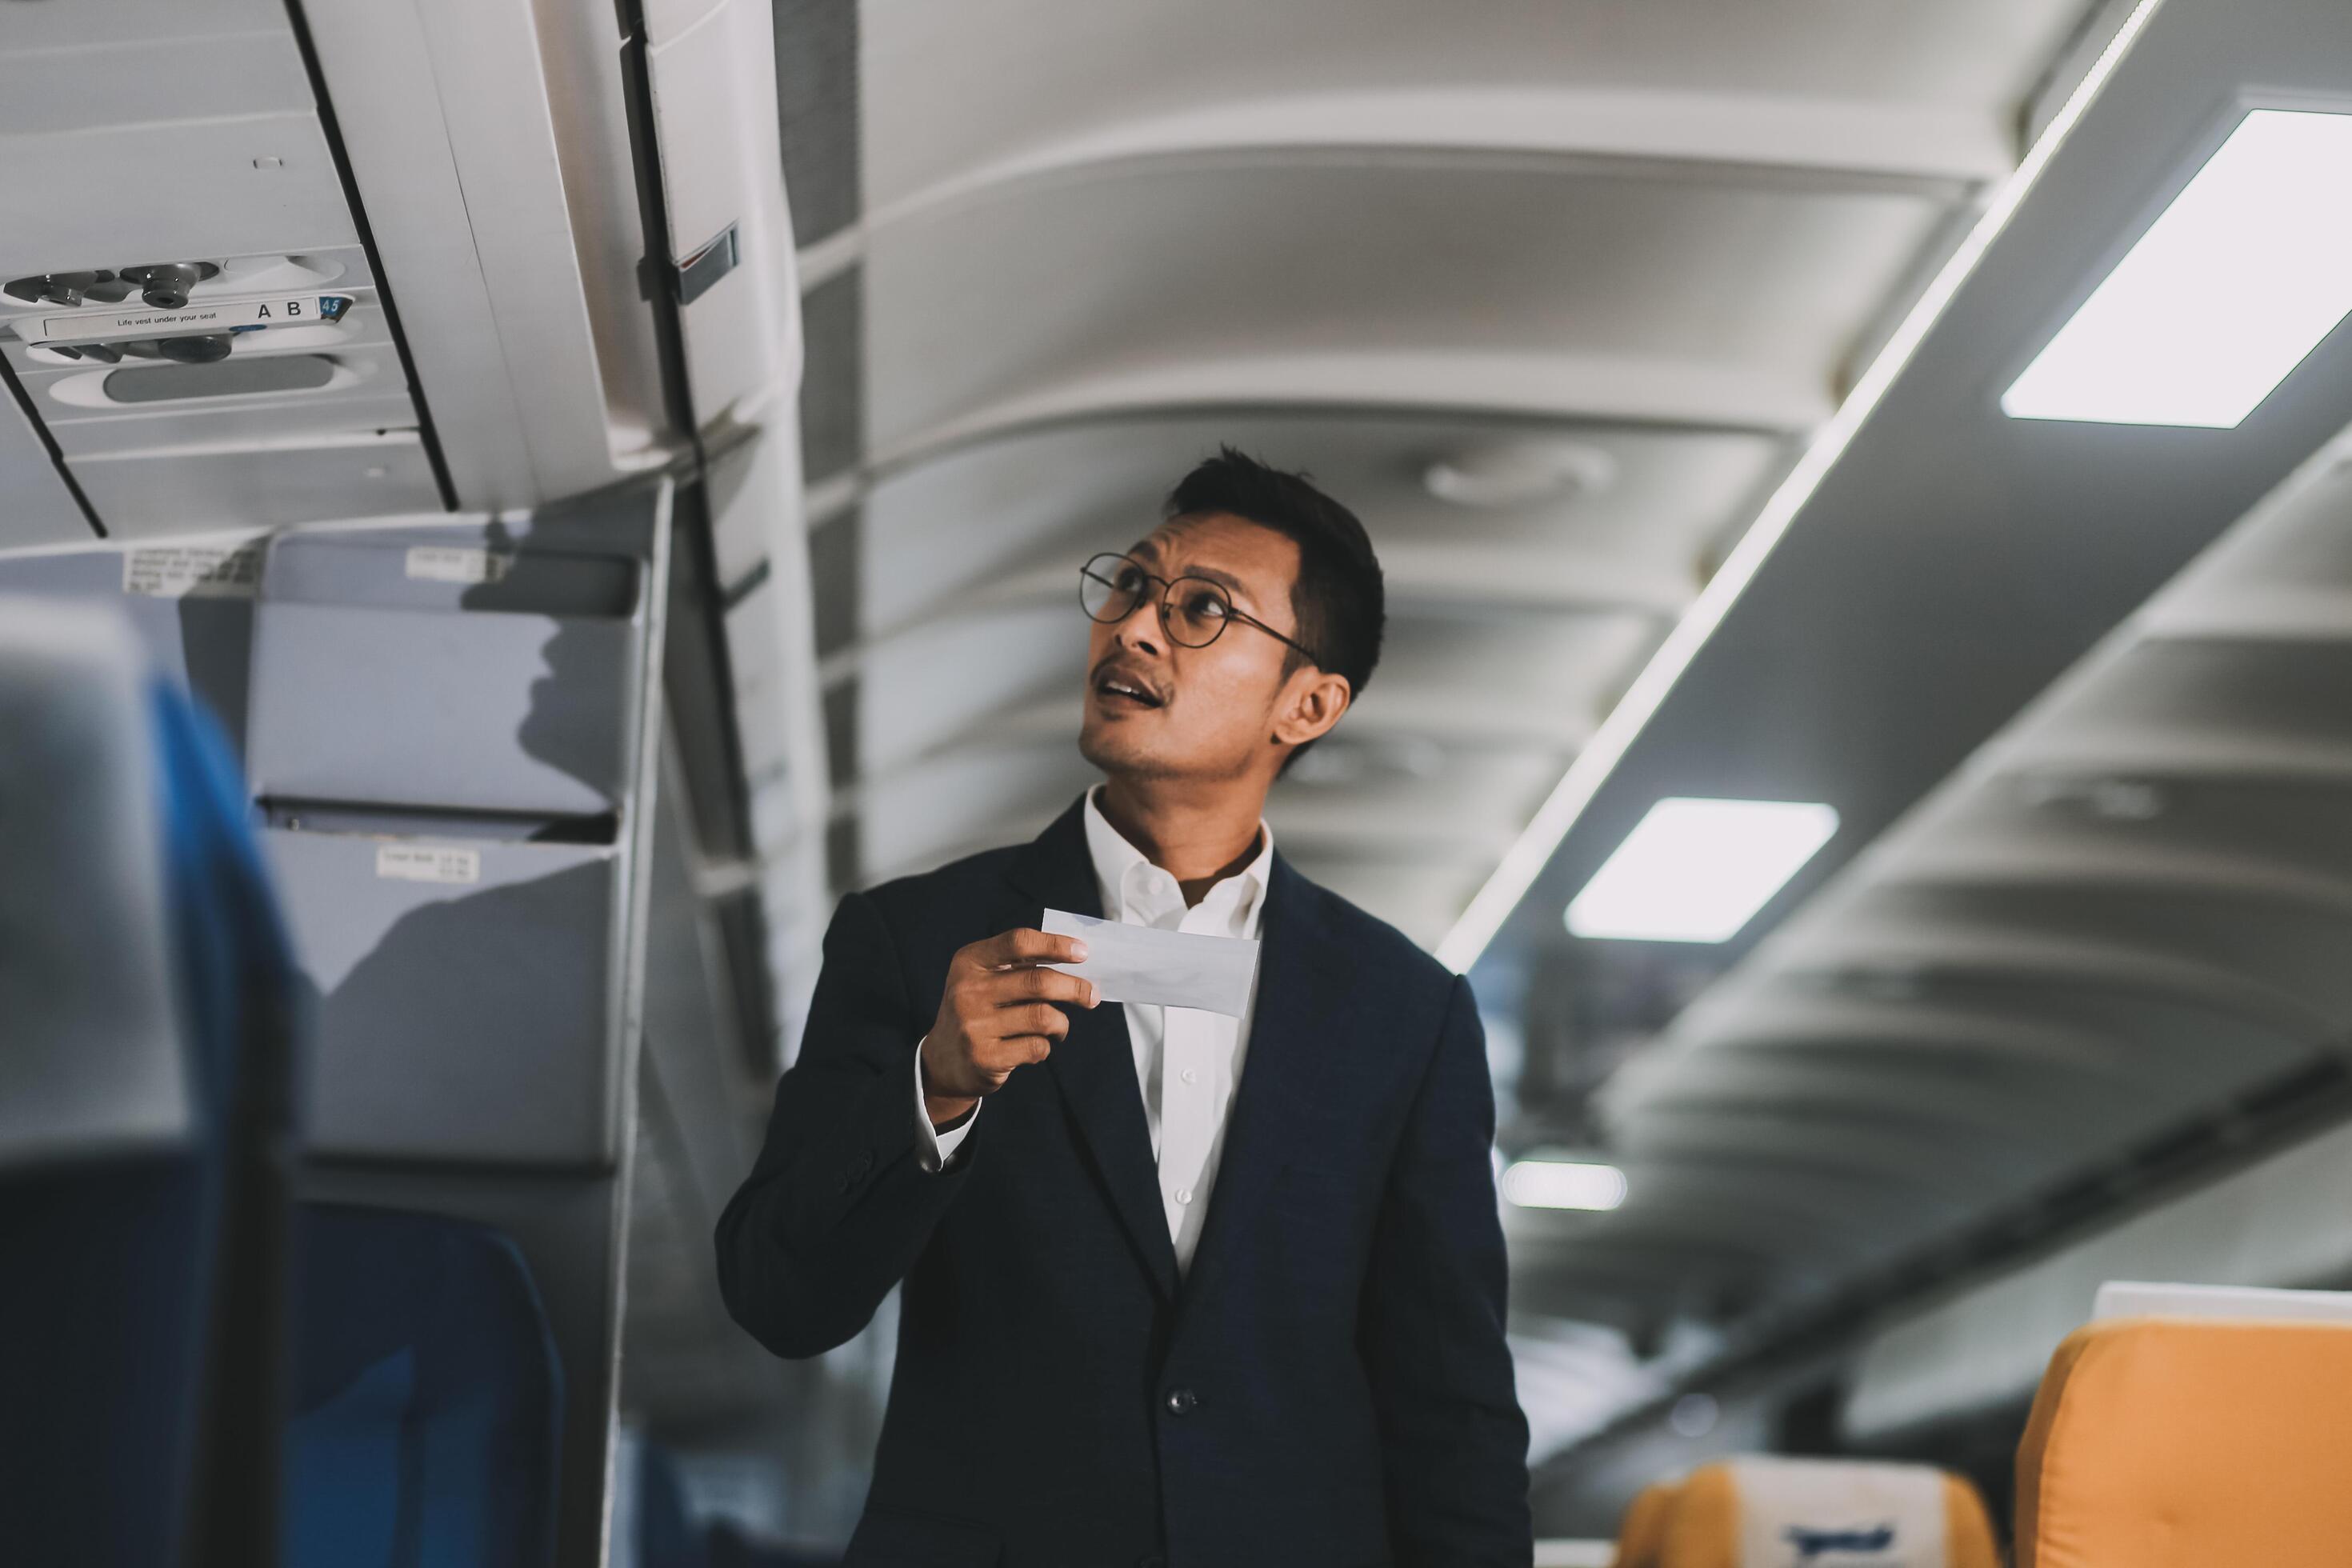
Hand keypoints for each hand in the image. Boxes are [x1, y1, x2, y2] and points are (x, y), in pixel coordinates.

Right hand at [920, 928, 1096, 1125]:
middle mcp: (968, 991)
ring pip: (1043, 1017)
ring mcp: (974, 1026)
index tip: (1083, 952)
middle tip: (1092, 995)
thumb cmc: (978, 1011)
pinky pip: (1037, 1047)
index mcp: (970, 962)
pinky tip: (1038, 1047)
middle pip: (1038, 982)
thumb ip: (1019, 966)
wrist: (943, 1061)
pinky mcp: (985, 1058)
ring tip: (1059, 1028)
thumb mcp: (984, 979)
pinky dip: (1046, 1046)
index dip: (1056, 944)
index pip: (1019, 942)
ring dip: (1061, 1023)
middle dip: (1074, 988)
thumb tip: (1077, 959)